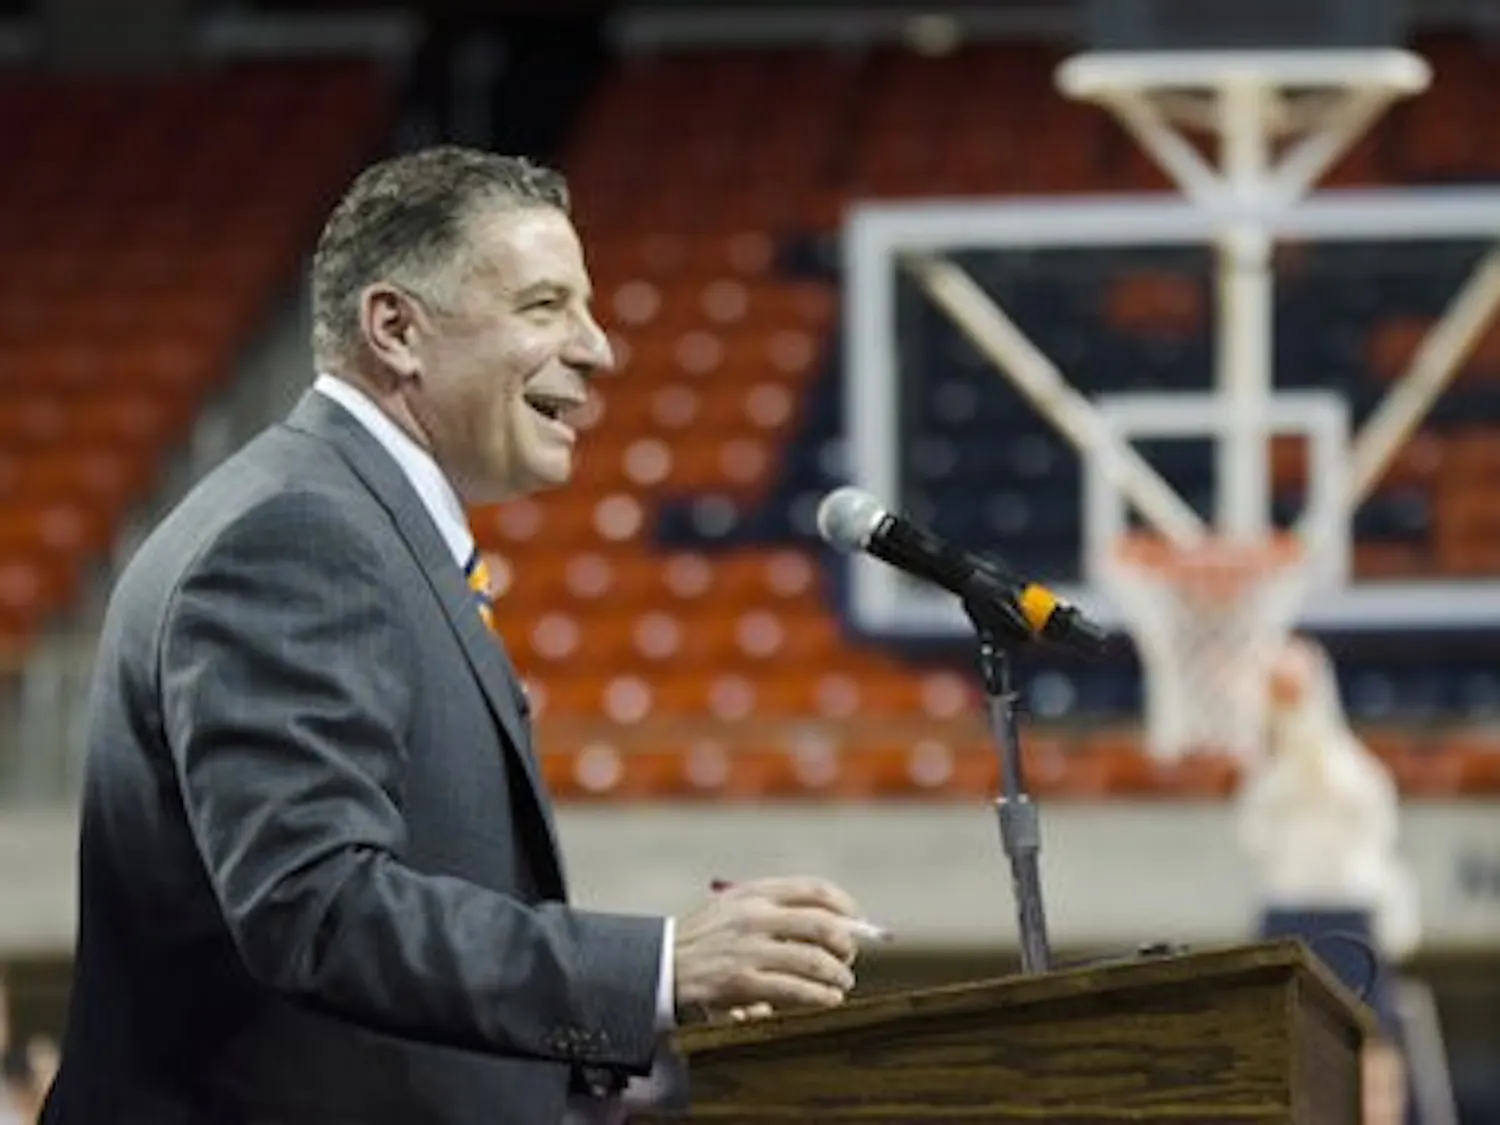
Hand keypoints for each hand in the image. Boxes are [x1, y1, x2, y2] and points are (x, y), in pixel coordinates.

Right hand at [673, 876, 862, 1024]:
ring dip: (837, 974)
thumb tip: (833, 926)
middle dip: (846, 943)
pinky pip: (795, 989)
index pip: (814, 889)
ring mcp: (749, 949)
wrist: (659, 965)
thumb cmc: (704, 939)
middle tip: (850, 957)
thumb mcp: (734, 907)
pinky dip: (820, 995)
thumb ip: (775, 910)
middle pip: (822, 924)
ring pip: (814, 960)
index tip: (856, 921)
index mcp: (754, 892)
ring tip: (842, 982)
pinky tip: (829, 999)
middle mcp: (754, 916)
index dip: (845, 906)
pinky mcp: (742, 981)